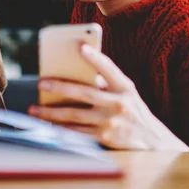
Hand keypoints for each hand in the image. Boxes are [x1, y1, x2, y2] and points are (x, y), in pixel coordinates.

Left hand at [29, 44, 188, 150]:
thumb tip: (73, 71)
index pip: (109, 69)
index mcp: (124, 87)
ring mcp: (111, 122)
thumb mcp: (125, 92)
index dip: (95, 58)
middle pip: (85, 93)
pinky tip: (46, 124)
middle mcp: (119, 104)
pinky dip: (60, 128)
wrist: (153, 141)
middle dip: (61, 86)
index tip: (80, 47)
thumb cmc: (132, 109)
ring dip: (52, 112)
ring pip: (75, 116)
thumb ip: (105, 81)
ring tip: (34, 109)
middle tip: (41, 82)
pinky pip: (77, 132)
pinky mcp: (104, 138)